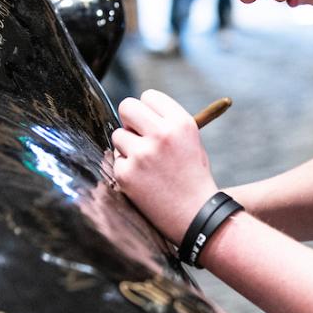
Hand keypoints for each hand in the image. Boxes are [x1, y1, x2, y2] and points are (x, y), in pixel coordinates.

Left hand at [111, 90, 219, 242]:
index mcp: (181, 123)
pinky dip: (126, 170)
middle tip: (136, 135)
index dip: (147, 109)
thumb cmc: (193, 178)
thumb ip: (168, 124)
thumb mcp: (192, 143)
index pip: (149, 96)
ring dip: (127, 147)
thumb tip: (139, 113)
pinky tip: (143, 182)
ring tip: (146, 165)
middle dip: (129, 119)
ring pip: (118, 135)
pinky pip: (116, 161)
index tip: (149, 120)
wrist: (196, 216)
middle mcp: (162, 134)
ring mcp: (142, 154)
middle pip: (127, 106)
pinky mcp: (127, 173)